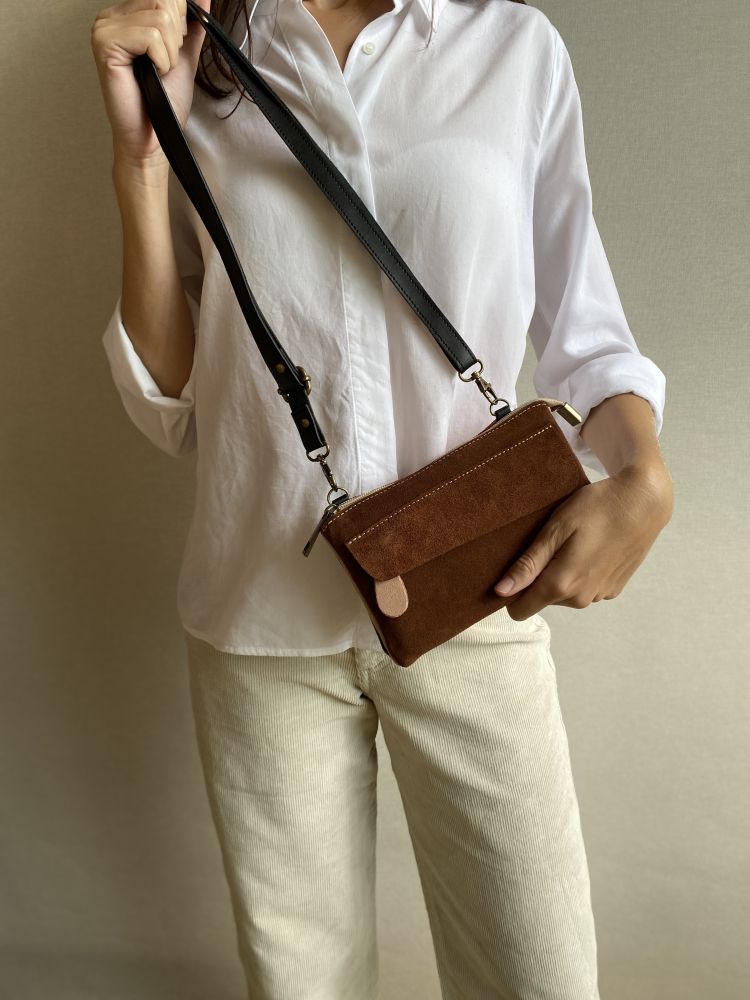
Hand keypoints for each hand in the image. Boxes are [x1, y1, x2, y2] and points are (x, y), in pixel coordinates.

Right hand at [91, 0, 208, 168]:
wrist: (152, 137)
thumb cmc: (164, 103)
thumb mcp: (184, 56)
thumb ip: (192, 26)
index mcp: (127, 16)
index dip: (180, 22)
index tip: (171, 51)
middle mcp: (111, 17)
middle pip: (162, 1)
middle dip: (176, 39)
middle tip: (162, 66)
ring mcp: (104, 28)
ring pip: (159, 17)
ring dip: (169, 52)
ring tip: (156, 71)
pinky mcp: (105, 43)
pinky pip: (150, 36)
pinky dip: (161, 59)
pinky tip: (150, 74)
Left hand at [493, 463, 673, 620]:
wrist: (645, 502)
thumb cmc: (598, 507)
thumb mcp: (556, 528)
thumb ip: (529, 564)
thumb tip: (501, 591)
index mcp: (562, 584)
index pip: (520, 609)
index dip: (511, 591)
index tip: (515, 567)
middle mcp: (581, 598)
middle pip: (542, 599)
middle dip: (539, 577)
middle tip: (551, 543)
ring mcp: (600, 595)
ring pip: (565, 594)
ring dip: (562, 574)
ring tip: (574, 542)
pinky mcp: (614, 588)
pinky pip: (585, 588)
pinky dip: (583, 572)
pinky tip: (592, 547)